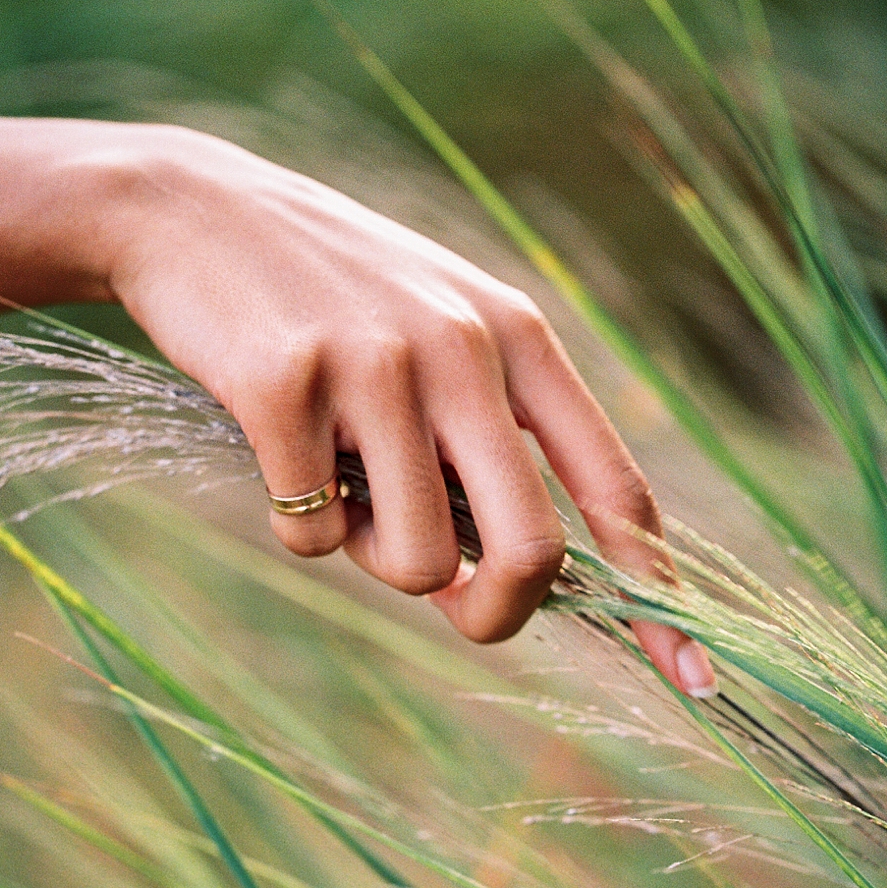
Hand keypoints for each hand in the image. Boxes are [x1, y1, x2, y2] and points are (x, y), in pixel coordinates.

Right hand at [0, 117, 715, 694]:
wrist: (192, 208)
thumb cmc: (333, 295)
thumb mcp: (443, 331)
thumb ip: (494, 434)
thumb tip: (522, 574)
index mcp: (521, 337)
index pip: (617, 486)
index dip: (657, 594)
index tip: (693, 679)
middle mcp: (465, 348)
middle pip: (533, 552)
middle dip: (498, 613)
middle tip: (457, 605)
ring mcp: (375, 366)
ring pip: (419, 560)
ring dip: (378, 556)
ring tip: (342, 482)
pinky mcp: (283, 385)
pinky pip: (313, 535)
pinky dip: (297, 524)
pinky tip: (277, 450)